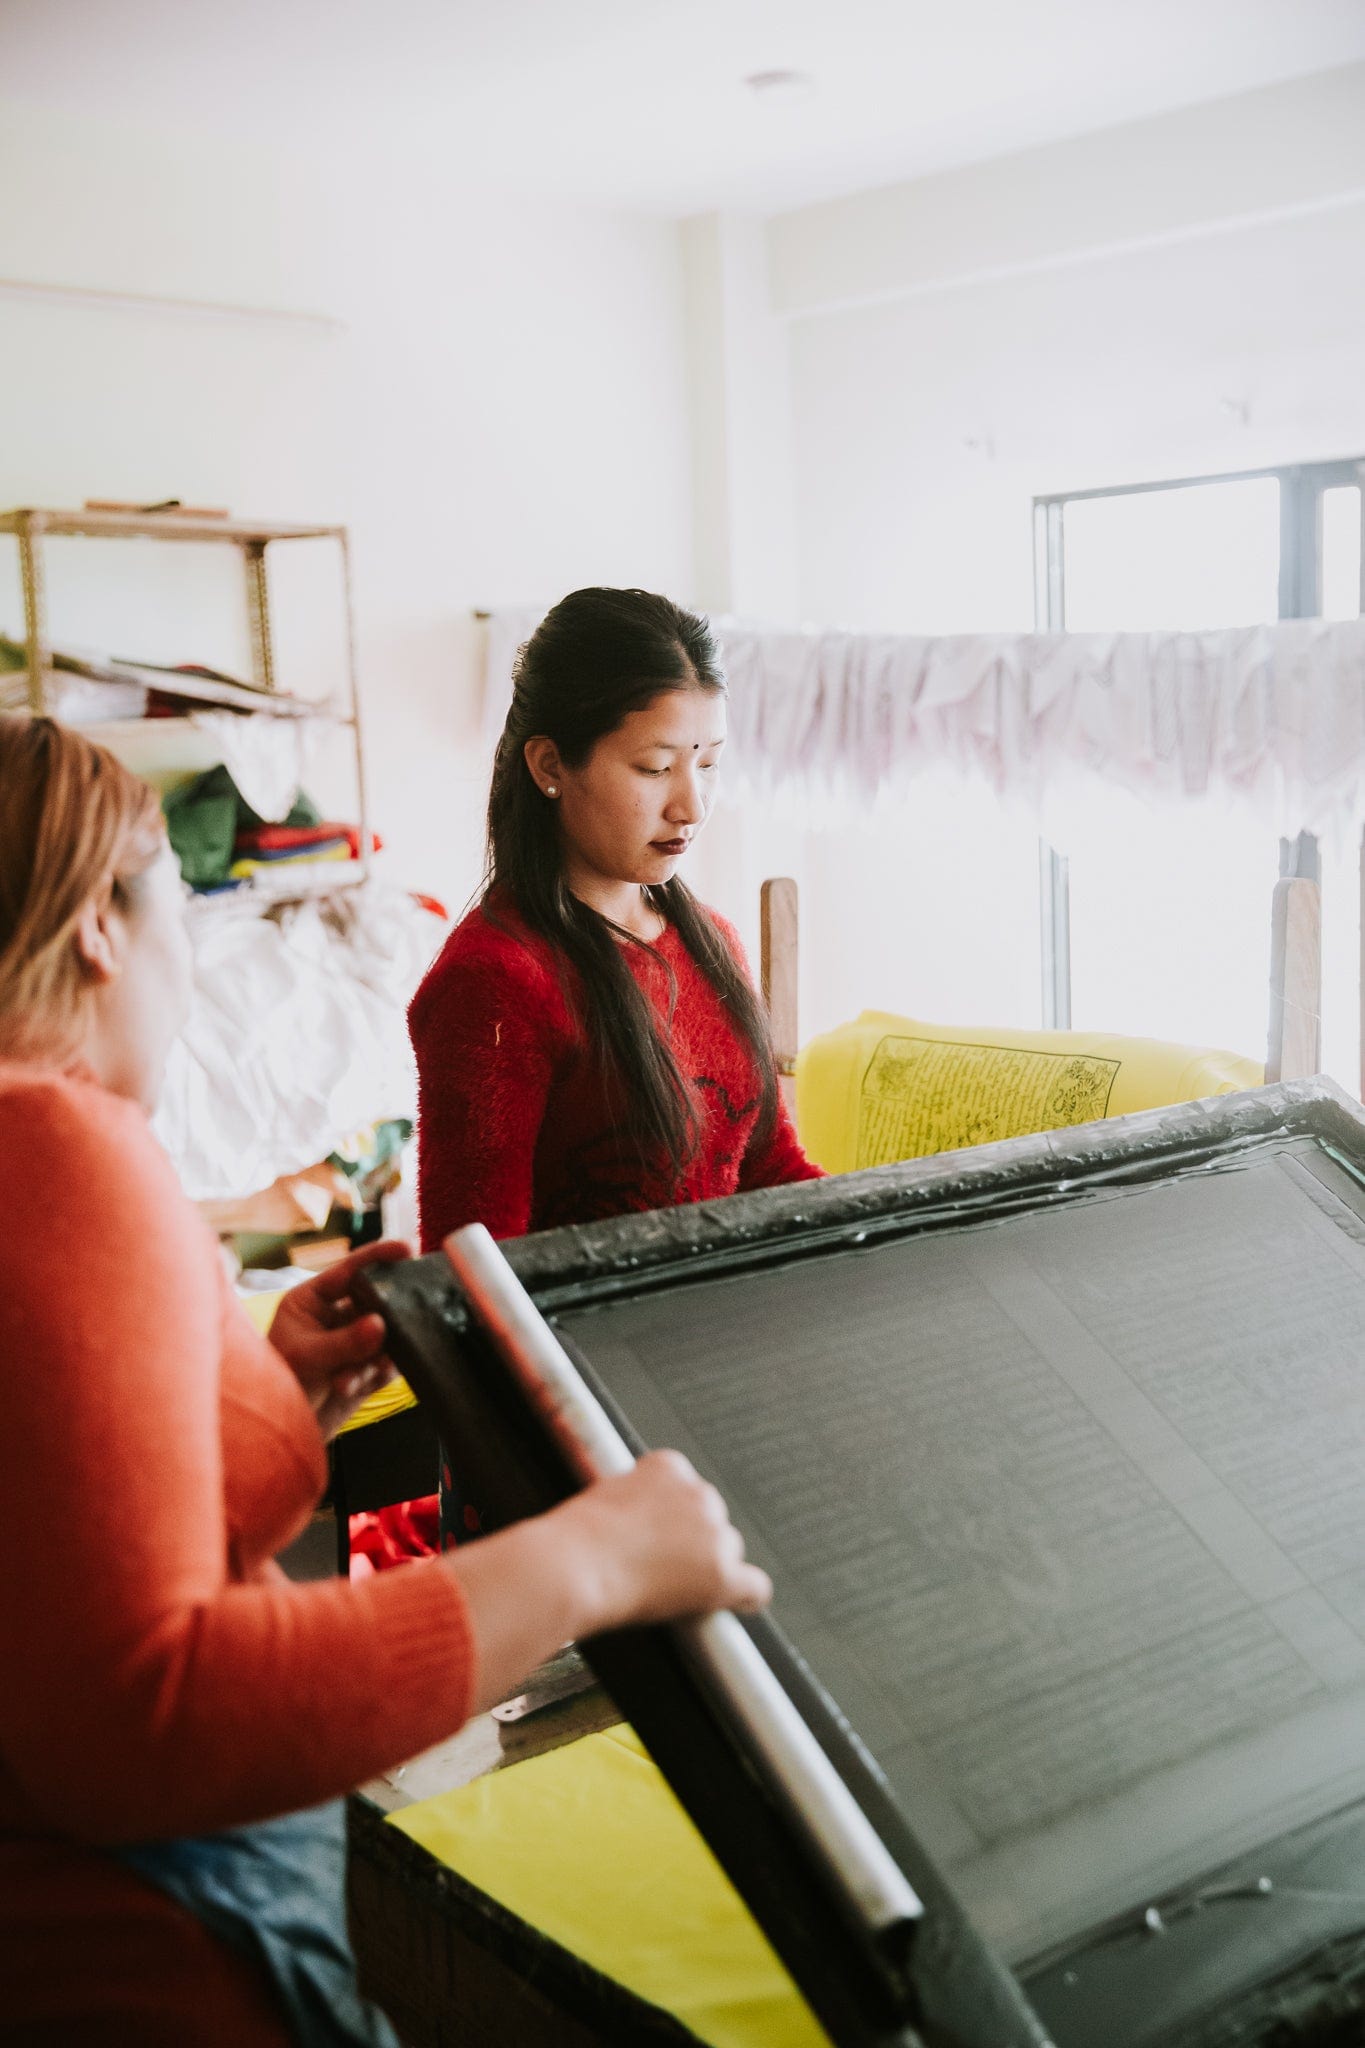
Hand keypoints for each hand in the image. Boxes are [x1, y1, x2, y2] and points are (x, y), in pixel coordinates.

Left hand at [267, 1239, 408, 1440]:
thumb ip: (344, 1342)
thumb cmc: (276, 1386)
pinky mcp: (368, 1370)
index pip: (349, 1271)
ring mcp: (354, 1343)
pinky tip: (354, 1387)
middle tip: (390, 1328)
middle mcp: (337, 1317)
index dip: (378, 1257)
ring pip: (385, 1336)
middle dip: (383, 1318)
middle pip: (375, 1301)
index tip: (406, 1249)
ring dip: (373, 1358)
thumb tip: (381, 1325)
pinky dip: (377, 1375)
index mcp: (313, 1301)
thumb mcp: (306, 1358)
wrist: (277, 1435)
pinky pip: (388, 1364)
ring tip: (345, 1381)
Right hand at [550, 1449, 772, 1636]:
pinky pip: (754, 1587)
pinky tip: (736, 1605)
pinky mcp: (722, 1574)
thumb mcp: (605, 1496)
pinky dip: (745, 1598)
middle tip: (659, 1565)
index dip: (673, 1519)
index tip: (658, 1535)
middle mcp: (700, 1493)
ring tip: (670, 1587)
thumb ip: (636, 1502)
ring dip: (708, 1568)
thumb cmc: (575, 1537)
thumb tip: (641, 1524)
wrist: (574, 1565)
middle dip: (693, 1542)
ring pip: (728, 1551)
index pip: (688, 1491)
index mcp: (670, 1468)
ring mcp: (714, 1534)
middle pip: (712, 1521)